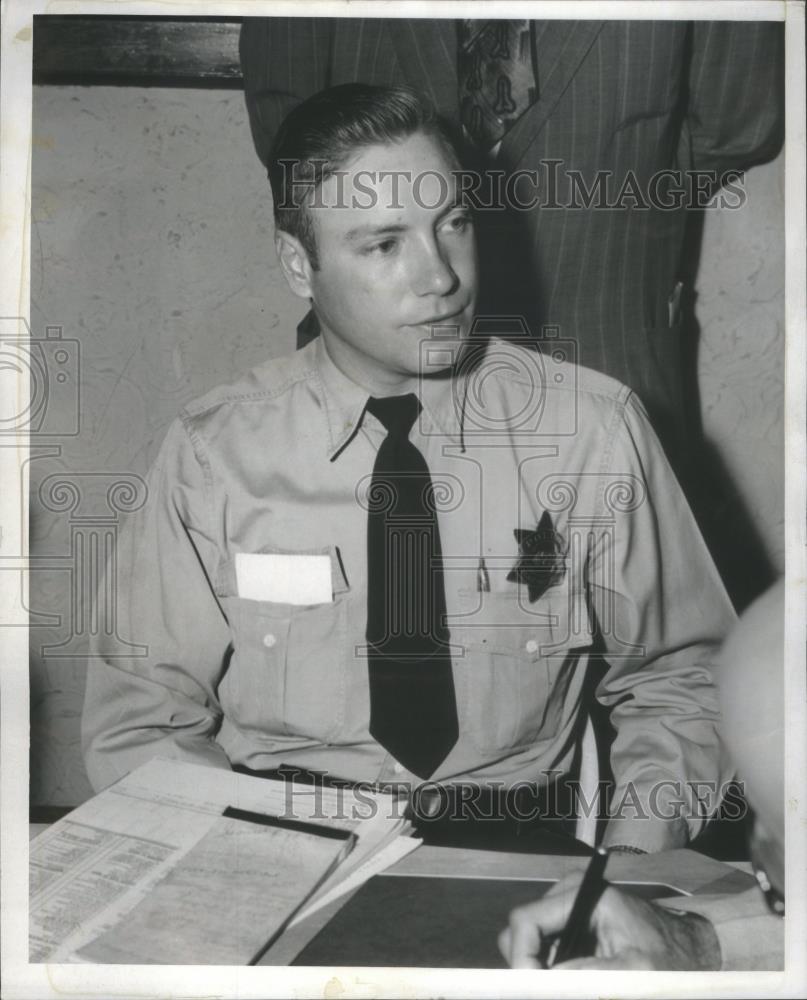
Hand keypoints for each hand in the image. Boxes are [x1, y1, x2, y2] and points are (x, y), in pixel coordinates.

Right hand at [498, 871, 720, 969]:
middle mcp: (567, 894)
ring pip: (529, 942)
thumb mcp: (632, 971)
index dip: (521, 958)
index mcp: (581, 894)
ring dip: (539, 971)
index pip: (525, 920)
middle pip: (520, 931)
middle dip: (527, 966)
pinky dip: (550, 970)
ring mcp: (568, 907)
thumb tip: (543, 983)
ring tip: (562, 988)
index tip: (529, 988)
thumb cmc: (669, 957)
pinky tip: (569, 983)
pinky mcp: (572, 924)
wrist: (691, 950)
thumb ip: (587, 975)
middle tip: (545, 991)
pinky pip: (545, 949)